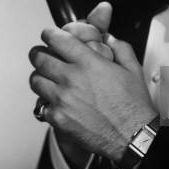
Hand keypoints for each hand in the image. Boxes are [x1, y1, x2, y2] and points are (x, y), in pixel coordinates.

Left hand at [29, 7, 155, 161]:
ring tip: (47, 78)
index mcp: (88, 63)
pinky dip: (46, 102)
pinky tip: (56, 101)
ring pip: (36, 80)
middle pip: (39, 58)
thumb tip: (108, 38)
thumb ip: (119, 48)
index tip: (49, 34)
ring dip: (40, 76)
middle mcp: (72, 79)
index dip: (49, 34)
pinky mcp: (58, 118)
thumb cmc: (133, 105)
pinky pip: (41, 105)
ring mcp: (62, 99)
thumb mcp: (132, 68)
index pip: (57, 39)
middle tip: (42, 54)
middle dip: (39, 53)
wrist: (131, 135)